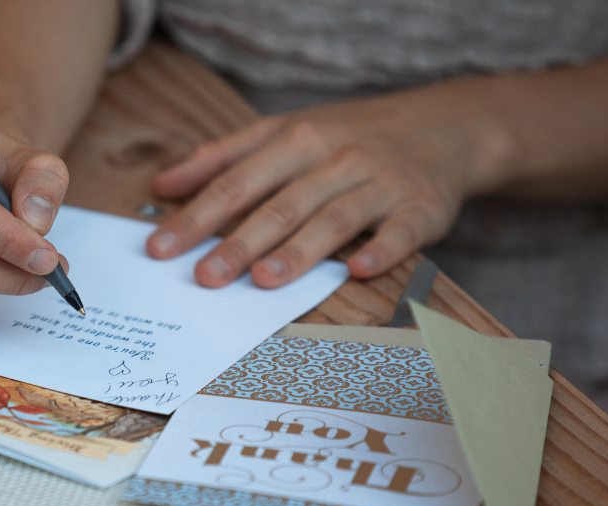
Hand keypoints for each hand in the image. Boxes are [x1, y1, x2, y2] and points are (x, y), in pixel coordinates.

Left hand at [145, 87, 502, 287]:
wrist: (445, 125)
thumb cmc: (349, 135)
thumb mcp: (285, 131)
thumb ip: (221, 158)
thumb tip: (162, 184)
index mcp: (296, 140)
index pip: (236, 183)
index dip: (197, 217)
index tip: (161, 249)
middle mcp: (336, 159)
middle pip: (280, 206)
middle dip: (238, 242)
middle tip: (205, 277)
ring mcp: (380, 183)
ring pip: (334, 219)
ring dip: (299, 251)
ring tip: (263, 280)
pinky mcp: (422, 207)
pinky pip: (401, 232)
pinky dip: (383, 251)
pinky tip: (359, 271)